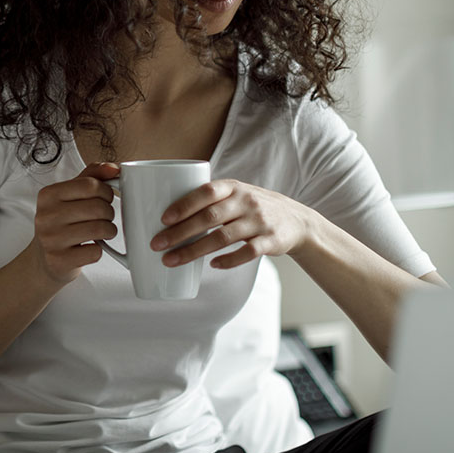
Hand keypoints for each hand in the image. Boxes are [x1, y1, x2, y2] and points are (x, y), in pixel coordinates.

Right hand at [27, 162, 119, 285]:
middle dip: (109, 213)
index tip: (105, 199)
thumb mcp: (70, 195)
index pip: (90, 185)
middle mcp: (46, 216)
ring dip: (109, 231)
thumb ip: (92, 176)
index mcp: (48, 195)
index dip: (106, 192)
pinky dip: (99, 250)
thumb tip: (114, 168)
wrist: (44, 259)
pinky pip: (95, 252)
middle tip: (105, 218)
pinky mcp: (59, 261)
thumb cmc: (62, 223)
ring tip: (103, 232)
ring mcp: (51, 239)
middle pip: (98, 207)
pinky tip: (91, 247)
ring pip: (100, 229)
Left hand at [149, 180, 318, 269]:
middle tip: (157, 244)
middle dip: (180, 232)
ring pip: (223, 237)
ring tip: (171, 260)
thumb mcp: (236, 194)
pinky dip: (228, 260)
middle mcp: (246, 202)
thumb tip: (167, 213)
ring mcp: (259, 221)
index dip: (184, 205)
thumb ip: (209, 199)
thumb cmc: (253, 207)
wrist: (296, 220)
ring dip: (194, 251)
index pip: (206, 192)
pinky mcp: (270, 241)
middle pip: (209, 218)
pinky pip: (247, 252)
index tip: (163, 219)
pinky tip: (212, 266)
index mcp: (233, 187)